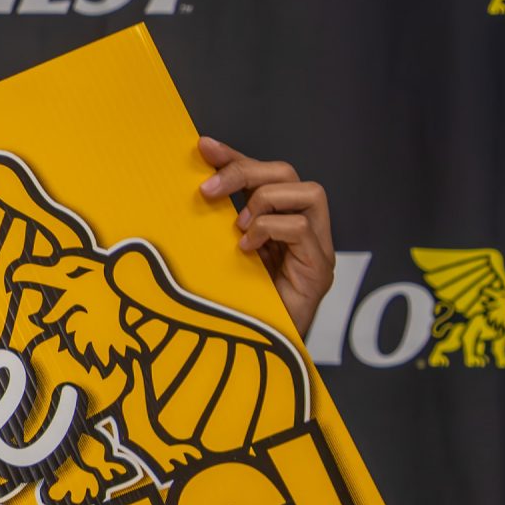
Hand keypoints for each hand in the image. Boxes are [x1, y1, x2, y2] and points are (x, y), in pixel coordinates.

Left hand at [198, 136, 335, 335]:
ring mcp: (316, 250)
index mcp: (275, 224)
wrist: (256, 358)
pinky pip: (303, 227)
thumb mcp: (215, 257)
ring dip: (265, 202)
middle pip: (288, 173)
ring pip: (309, 191)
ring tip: (238, 228)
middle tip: (209, 191)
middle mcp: (302, 232)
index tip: (202, 146)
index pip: (263, 174)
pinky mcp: (319, 270)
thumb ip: (211, 228)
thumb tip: (184, 197)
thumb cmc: (233, 309)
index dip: (234, 156)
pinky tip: (247, 248)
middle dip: (246, 171)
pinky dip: (270, 229)